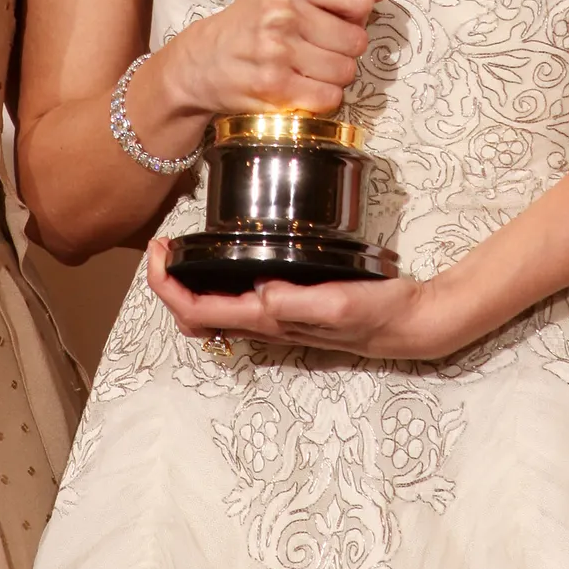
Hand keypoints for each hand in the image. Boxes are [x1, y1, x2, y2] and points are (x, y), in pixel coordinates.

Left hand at [146, 239, 464, 361]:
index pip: (197, 312)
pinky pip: (238, 300)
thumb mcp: (338, 302)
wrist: (410, 322)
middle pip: (195, 316)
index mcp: (269, 319)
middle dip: (168, 285)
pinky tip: (227, 256)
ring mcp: (277, 317)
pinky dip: (217, 280)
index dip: (167, 286)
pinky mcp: (290, 306)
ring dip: (189, 284)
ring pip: (214, 310)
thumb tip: (258, 291)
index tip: (158, 250)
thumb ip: (297, 301)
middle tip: (163, 246)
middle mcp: (266, 322)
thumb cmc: (377, 312)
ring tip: (183, 248)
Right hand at [170, 0, 386, 118]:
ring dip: (336, 73)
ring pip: (346, 71)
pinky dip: (324, 95)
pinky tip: (307, 85)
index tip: (345, 15)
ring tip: (315, 65)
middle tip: (326, 44)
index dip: (359, 11)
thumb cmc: (250, 19)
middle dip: (347, 45)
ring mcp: (278, 54)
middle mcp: (283, 15)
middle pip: (356, 40)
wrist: (203, 60)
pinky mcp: (275, 89)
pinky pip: (329, 97)